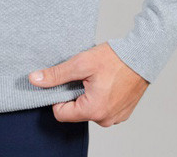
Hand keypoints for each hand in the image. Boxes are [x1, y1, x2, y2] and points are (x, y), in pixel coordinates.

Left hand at [28, 42, 149, 126]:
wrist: (142, 55)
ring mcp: (115, 118)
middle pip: (76, 111)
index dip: (58, 96)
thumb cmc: (114, 59)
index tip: (65, 80)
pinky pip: (102, 108)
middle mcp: (105, 120)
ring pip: (89, 109)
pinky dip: (100, 95)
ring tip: (97, 77)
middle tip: (84, 75)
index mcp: (93, 111)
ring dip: (88, 94)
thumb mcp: (80, 63)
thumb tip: (34, 80)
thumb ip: (56, 74)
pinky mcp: (122, 113)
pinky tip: (106, 81)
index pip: (61, 114)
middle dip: (75, 93)